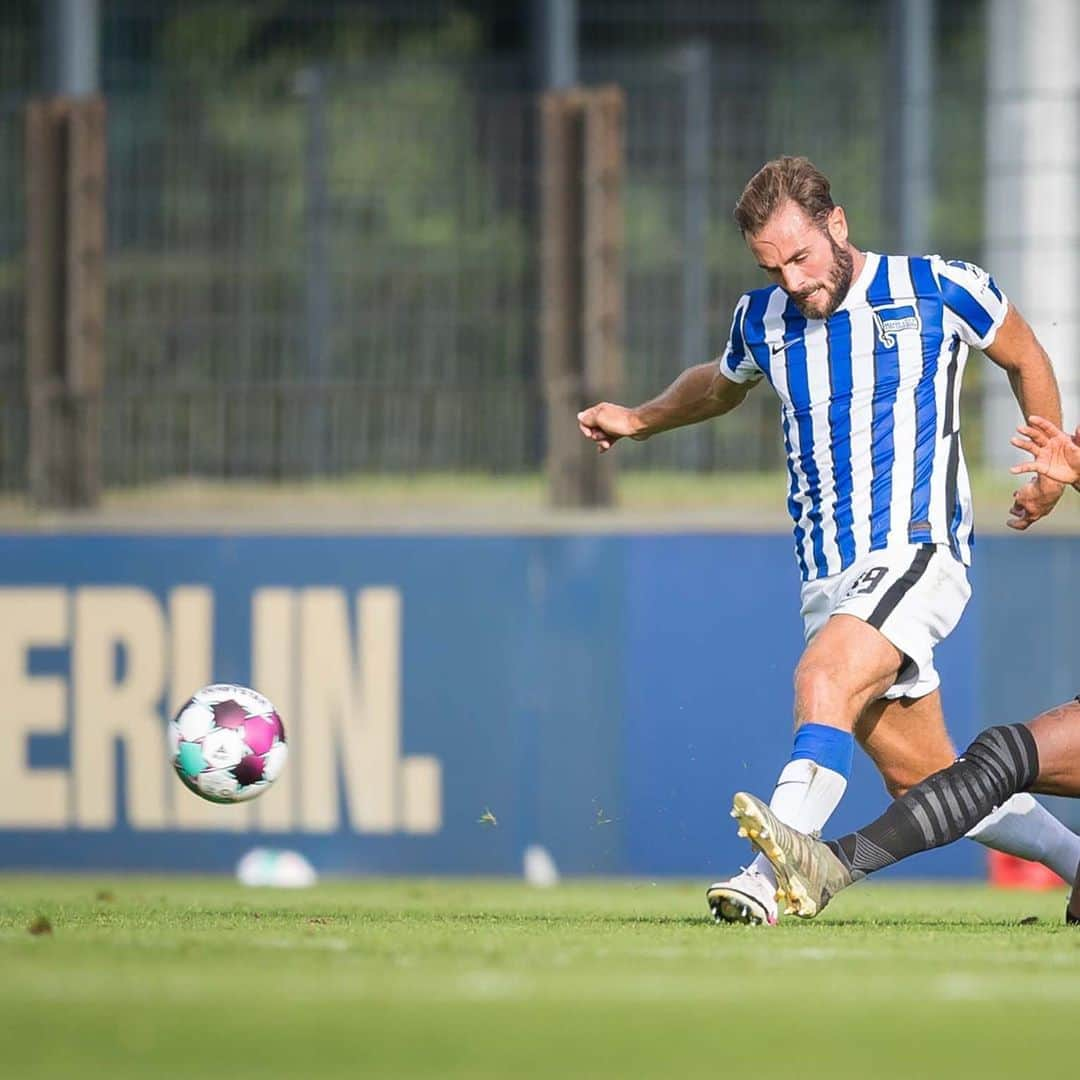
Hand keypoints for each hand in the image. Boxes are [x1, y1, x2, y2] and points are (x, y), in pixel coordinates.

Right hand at [576, 402, 645, 452]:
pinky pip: (608, 439)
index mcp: (599, 410)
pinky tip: (603, 450)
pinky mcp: (618, 432)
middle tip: (602, 437)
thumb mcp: (600, 418)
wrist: (638, 426)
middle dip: (595, 436)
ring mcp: (612, 424)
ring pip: (600, 435)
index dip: (585, 428)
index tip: (590, 434)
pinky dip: (605, 444)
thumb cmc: (619, 422)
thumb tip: (579, 416)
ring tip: (607, 444)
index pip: (584, 419)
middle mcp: (605, 415)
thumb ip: (588, 418)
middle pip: (592, 428)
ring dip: (601, 441)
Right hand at [1006, 416, 1073, 530]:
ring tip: (1013, 440)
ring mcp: (1043, 455)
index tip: (1031, 418)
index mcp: (1058, 437)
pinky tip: (1013, 469)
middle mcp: (1049, 444)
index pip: (1048, 428)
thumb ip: (1079, 437)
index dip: (1040, 423)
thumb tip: (1079, 426)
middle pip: (1037, 436)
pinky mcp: (1041, 467)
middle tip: (1019, 428)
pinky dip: (1021, 468)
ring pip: (1031, 448)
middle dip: (1028, 432)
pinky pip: (1030, 466)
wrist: (1078, 473)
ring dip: (1022, 444)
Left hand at [1007, 474, 1064, 529]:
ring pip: (1035, 503)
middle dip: (1019, 512)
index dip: (1014, 524)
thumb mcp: (1020, 499)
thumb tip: (1017, 507)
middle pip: (1029, 514)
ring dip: (1025, 500)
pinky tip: (1029, 485)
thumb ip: (1017, 505)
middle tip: (1012, 510)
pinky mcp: (1052, 495)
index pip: (1022, 524)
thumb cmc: (1035, 492)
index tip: (1008, 522)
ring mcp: (1048, 504)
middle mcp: (1042, 512)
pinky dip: (1033, 492)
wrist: (1052, 482)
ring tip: (1018, 495)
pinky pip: (1040, 495)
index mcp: (1033, 516)